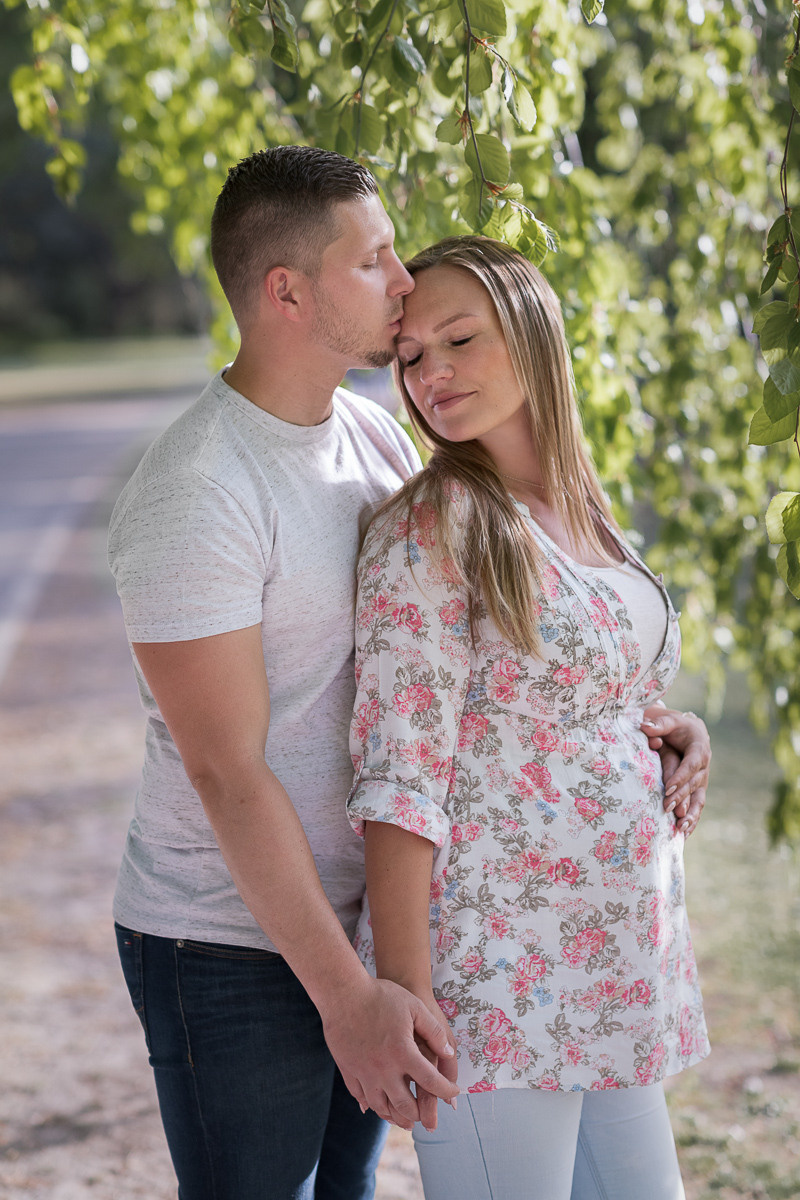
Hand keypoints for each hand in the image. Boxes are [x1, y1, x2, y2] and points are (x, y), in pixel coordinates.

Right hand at [319, 974, 458, 1130]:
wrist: (342, 993)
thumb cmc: (380, 996)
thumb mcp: (414, 1007)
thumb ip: (434, 1032)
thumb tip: (448, 1054)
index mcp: (403, 1053)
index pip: (431, 1082)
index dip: (446, 1090)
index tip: (454, 1092)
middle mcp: (383, 1069)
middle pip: (405, 1104)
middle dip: (419, 1113)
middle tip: (426, 1116)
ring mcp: (363, 1072)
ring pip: (381, 1106)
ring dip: (396, 1116)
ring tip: (405, 1120)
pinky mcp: (348, 1069)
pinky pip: (360, 1096)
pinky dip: (372, 1105)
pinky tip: (377, 1106)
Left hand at [641, 706, 710, 836]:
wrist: (688, 731)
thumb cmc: (676, 726)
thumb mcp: (668, 721)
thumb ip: (658, 724)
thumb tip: (644, 726)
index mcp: (700, 748)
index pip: (691, 765)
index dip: (681, 777)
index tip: (668, 789)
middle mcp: (704, 766)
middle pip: (694, 785)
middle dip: (681, 798)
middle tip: (667, 809)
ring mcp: (702, 779)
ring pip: (699, 799)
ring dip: (691, 815)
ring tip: (681, 830)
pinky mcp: (698, 789)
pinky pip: (696, 806)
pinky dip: (691, 820)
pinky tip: (683, 835)